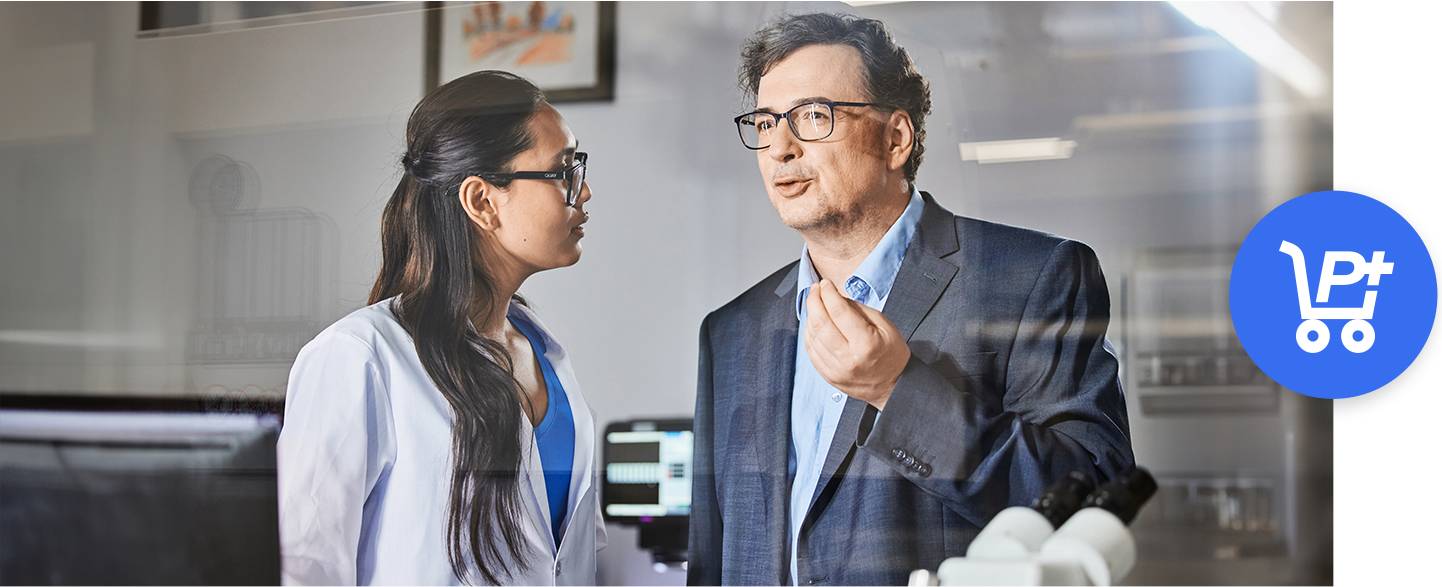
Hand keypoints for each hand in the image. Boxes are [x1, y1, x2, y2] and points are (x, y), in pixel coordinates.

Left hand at [804, 279, 910, 409]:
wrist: (893, 386)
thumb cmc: (892, 353)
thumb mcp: (885, 326)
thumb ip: (859, 309)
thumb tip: (836, 296)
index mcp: (866, 344)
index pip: (839, 311)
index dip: (828, 293)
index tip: (825, 284)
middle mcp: (848, 358)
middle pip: (820, 323)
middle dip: (814, 301)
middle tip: (815, 289)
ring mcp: (835, 370)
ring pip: (812, 336)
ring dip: (810, 315)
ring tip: (815, 303)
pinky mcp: (828, 376)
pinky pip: (810, 350)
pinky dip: (809, 333)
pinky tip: (813, 323)